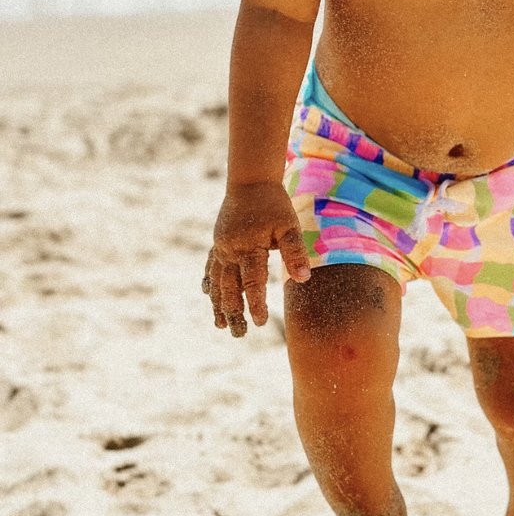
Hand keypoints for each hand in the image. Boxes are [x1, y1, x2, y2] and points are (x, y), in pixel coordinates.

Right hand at [202, 183, 310, 336]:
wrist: (250, 181)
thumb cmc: (274, 203)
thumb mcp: (289, 225)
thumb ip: (295, 252)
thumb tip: (304, 278)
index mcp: (249, 247)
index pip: (252, 282)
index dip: (256, 304)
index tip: (260, 322)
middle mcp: (230, 251)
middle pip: (230, 288)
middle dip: (234, 312)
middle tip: (239, 334)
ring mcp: (221, 247)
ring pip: (218, 281)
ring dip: (219, 304)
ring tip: (220, 325)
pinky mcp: (219, 242)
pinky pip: (211, 266)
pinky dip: (210, 282)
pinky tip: (208, 294)